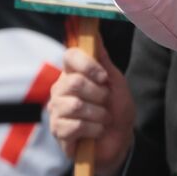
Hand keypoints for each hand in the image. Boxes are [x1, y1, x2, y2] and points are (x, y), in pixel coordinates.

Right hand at [47, 44, 134, 175]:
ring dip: (98, 114)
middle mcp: (60, 89)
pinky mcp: (58, 131)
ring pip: (75, 105)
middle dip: (98, 94)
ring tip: (103, 118)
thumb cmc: (117, 109)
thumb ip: (104, 61)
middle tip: (106, 102)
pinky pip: (76, 126)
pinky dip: (94, 129)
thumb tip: (96, 34)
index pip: (69, 56)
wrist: (120, 140)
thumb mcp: (116, 82)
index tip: (103, 77)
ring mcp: (56, 110)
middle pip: (74, 82)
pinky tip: (96, 131)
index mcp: (73, 73)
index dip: (87, 64)